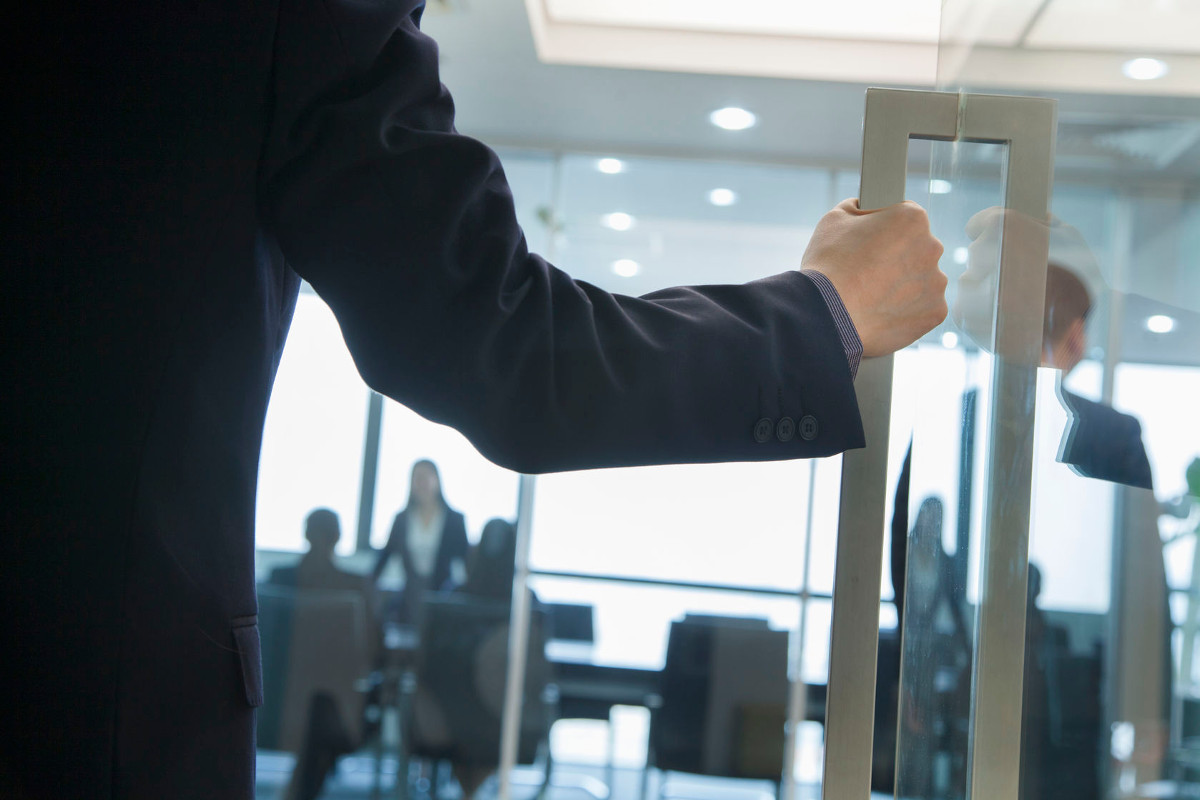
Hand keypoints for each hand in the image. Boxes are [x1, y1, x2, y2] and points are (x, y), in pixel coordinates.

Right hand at [802, 198, 946, 357]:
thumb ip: (858, 207)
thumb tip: (863, 206)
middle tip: (868, 272)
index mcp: (913, 218)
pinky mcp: (935, 313)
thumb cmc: (828, 265)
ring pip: (921, 280)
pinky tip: (881, 312)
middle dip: (897, 258)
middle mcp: (932, 248)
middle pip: (917, 249)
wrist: (825, 316)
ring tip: (872, 296)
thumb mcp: (835, 219)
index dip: (885, 228)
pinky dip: (906, 311)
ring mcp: (936, 283)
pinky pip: (923, 308)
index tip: (873, 242)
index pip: (905, 217)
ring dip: (903, 285)